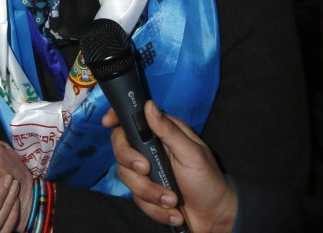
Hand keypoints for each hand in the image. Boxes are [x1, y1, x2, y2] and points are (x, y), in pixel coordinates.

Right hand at [103, 101, 237, 232]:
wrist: (215, 217)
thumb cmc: (208, 180)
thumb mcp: (192, 153)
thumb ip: (169, 130)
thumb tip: (148, 105)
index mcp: (162, 134)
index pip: (133, 120)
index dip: (117, 117)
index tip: (107, 122)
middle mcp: (150, 150)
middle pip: (120, 148)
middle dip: (130, 161)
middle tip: (146, 170)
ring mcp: (146, 173)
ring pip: (126, 176)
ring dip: (149, 192)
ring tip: (172, 201)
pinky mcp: (145, 194)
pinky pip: (136, 199)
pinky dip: (155, 209)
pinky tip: (173, 213)